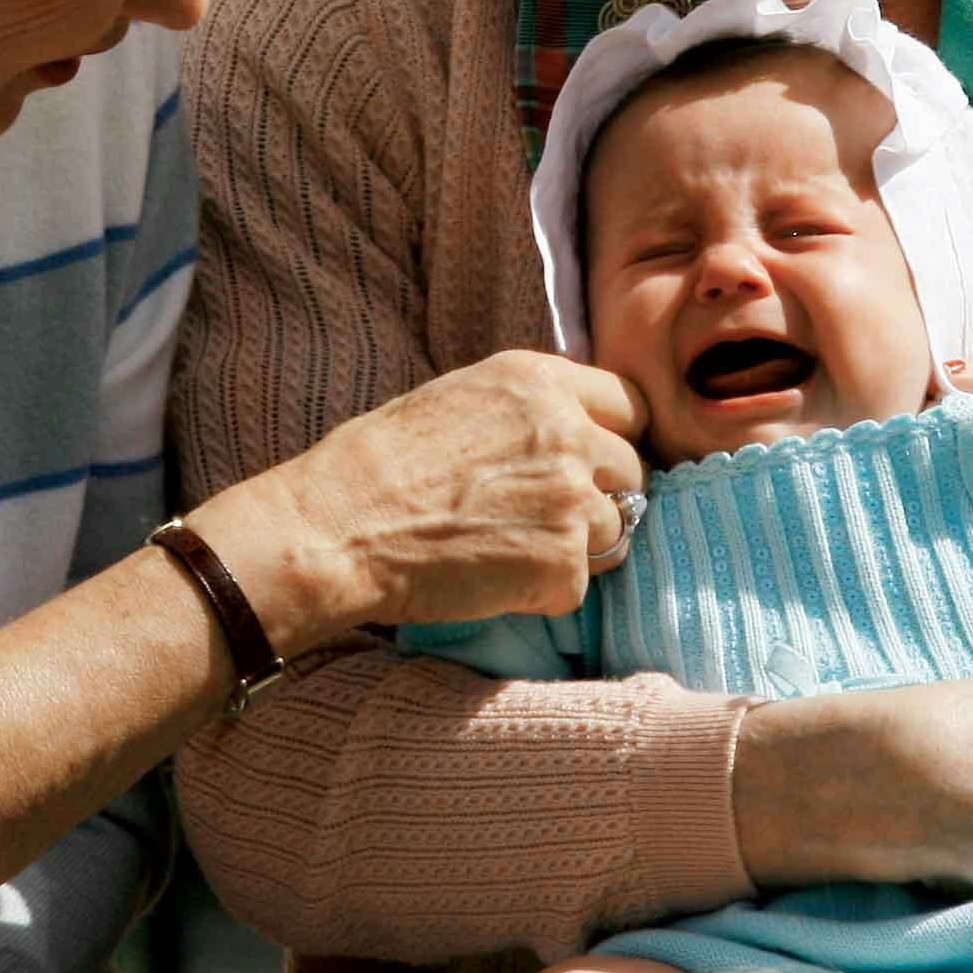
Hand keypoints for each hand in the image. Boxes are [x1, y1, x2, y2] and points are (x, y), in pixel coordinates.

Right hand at [229, 349, 649, 636]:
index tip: (596, 460)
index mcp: (540, 382)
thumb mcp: (457, 398)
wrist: (340, 529)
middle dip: (602, 494)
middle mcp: (570, 433)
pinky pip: (578, 583)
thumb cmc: (376, 464)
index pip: (630, 403)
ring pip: (615, 531)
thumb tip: (568, 430)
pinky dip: (544, 590)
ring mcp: (574, 501)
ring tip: (509, 549)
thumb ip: (526, 409)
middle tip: (547, 515)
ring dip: (576, 546)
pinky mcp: (564, 565)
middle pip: (632, 469)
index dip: (615, 436)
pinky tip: (493, 579)